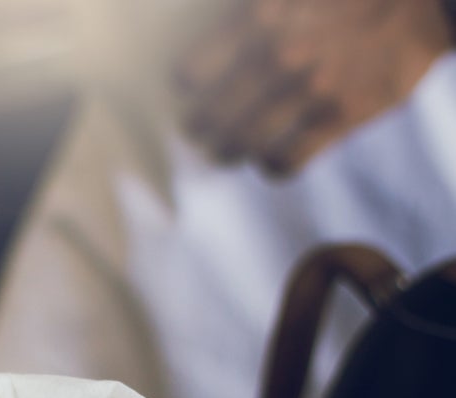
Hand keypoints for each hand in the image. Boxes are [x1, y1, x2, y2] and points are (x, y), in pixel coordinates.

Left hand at [174, 0, 452, 175]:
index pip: (190, 73)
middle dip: (200, 129)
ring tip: (225, 152)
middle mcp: (278, 56)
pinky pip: (284, 161)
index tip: (191, 92)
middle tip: (200, 132)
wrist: (425, 2)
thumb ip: (246, 18)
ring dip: (227, 152)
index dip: (187, 87)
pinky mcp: (342, 116)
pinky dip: (271, 167)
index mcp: (258, 19)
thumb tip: (211, 46)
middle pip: (209, 117)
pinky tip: (270, 160)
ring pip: (240, 144)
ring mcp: (310, 89)